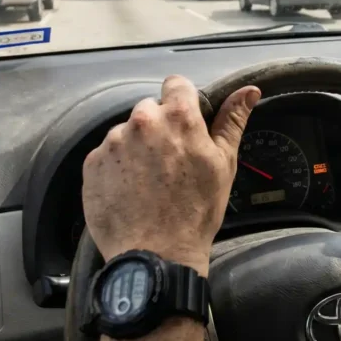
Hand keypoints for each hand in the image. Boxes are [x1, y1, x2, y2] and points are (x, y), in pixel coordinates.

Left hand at [82, 76, 260, 274]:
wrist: (156, 256)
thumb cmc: (196, 212)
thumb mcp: (223, 165)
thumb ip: (232, 122)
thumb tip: (249, 91)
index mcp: (178, 117)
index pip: (176, 84)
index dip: (183, 102)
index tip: (185, 123)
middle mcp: (141, 121)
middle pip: (149, 109)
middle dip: (159, 128)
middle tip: (169, 162)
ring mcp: (113, 142)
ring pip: (127, 132)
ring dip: (136, 148)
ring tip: (148, 182)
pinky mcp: (92, 163)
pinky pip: (106, 155)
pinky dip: (116, 168)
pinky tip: (129, 191)